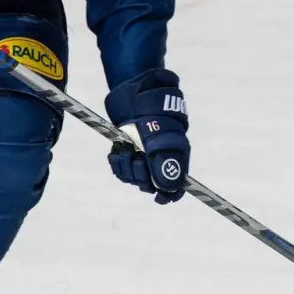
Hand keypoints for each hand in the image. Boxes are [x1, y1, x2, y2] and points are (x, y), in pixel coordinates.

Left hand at [105, 70, 188, 203]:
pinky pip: (121, 167)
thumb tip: (167, 188)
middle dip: (141, 175)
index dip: (168, 193)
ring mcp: (142, 154)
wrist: (133, 95)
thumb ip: (163, 166)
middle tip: (136, 160)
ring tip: (125, 151)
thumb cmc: (151, 114)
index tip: (160, 198)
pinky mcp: (127, 149)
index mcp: (174, 155)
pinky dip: (117, 161)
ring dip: (127, 167)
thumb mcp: (158, 141)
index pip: (175, 183)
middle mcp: (158, 157)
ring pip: (134, 176)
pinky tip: (118, 150)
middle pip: (151, 183)